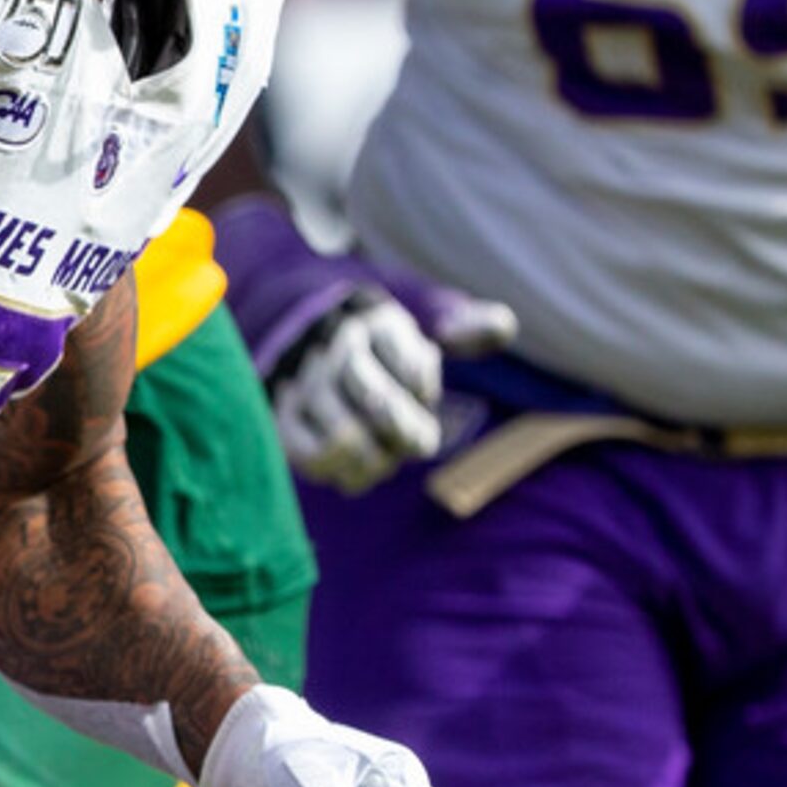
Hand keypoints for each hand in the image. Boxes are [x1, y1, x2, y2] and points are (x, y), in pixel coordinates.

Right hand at [215, 197, 515, 492]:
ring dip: (377, 459)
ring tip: (385, 456)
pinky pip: (313, 459)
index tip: (423, 390)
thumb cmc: (378, 336)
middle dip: (407, 433)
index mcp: (377, 321)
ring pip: (346, 438)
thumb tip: (505, 326)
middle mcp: (335, 348)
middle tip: (417, 440)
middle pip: (380, 404)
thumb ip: (463, 325)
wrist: (298, 328)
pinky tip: (357, 466)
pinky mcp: (281, 417)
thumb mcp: (420, 314)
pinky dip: (343, 473)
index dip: (424, 390)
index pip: (415, 369)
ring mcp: (303, 383)